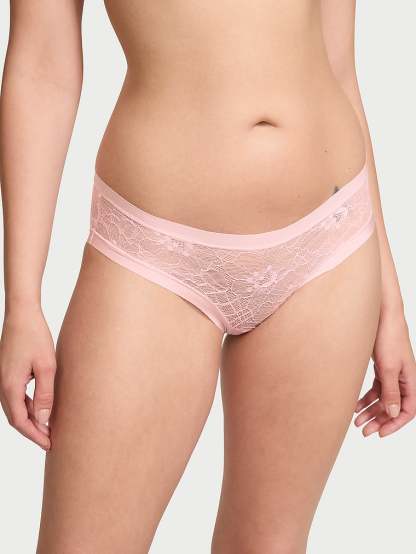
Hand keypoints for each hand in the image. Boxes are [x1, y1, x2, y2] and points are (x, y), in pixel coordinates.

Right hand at [0, 306, 55, 449]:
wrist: (21, 315)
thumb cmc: (35, 337)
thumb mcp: (47, 366)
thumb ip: (45, 394)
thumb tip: (44, 419)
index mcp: (10, 387)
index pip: (21, 422)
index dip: (35, 435)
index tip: (49, 444)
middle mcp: (2, 386)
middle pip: (16, 418)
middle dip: (32, 431)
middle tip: (51, 441)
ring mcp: (3, 380)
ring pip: (15, 408)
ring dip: (30, 420)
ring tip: (48, 428)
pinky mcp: (7, 373)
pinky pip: (16, 397)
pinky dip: (27, 407)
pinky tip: (40, 408)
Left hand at [354, 309, 415, 437]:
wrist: (380, 315)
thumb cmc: (388, 337)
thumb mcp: (388, 367)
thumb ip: (391, 391)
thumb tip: (393, 414)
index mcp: (411, 380)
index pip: (408, 410)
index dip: (395, 424)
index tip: (380, 433)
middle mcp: (404, 379)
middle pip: (393, 407)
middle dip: (379, 420)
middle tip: (363, 431)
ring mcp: (392, 373)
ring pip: (383, 399)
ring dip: (370, 410)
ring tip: (356, 421)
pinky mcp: (382, 367)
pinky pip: (376, 388)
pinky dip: (366, 398)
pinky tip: (355, 406)